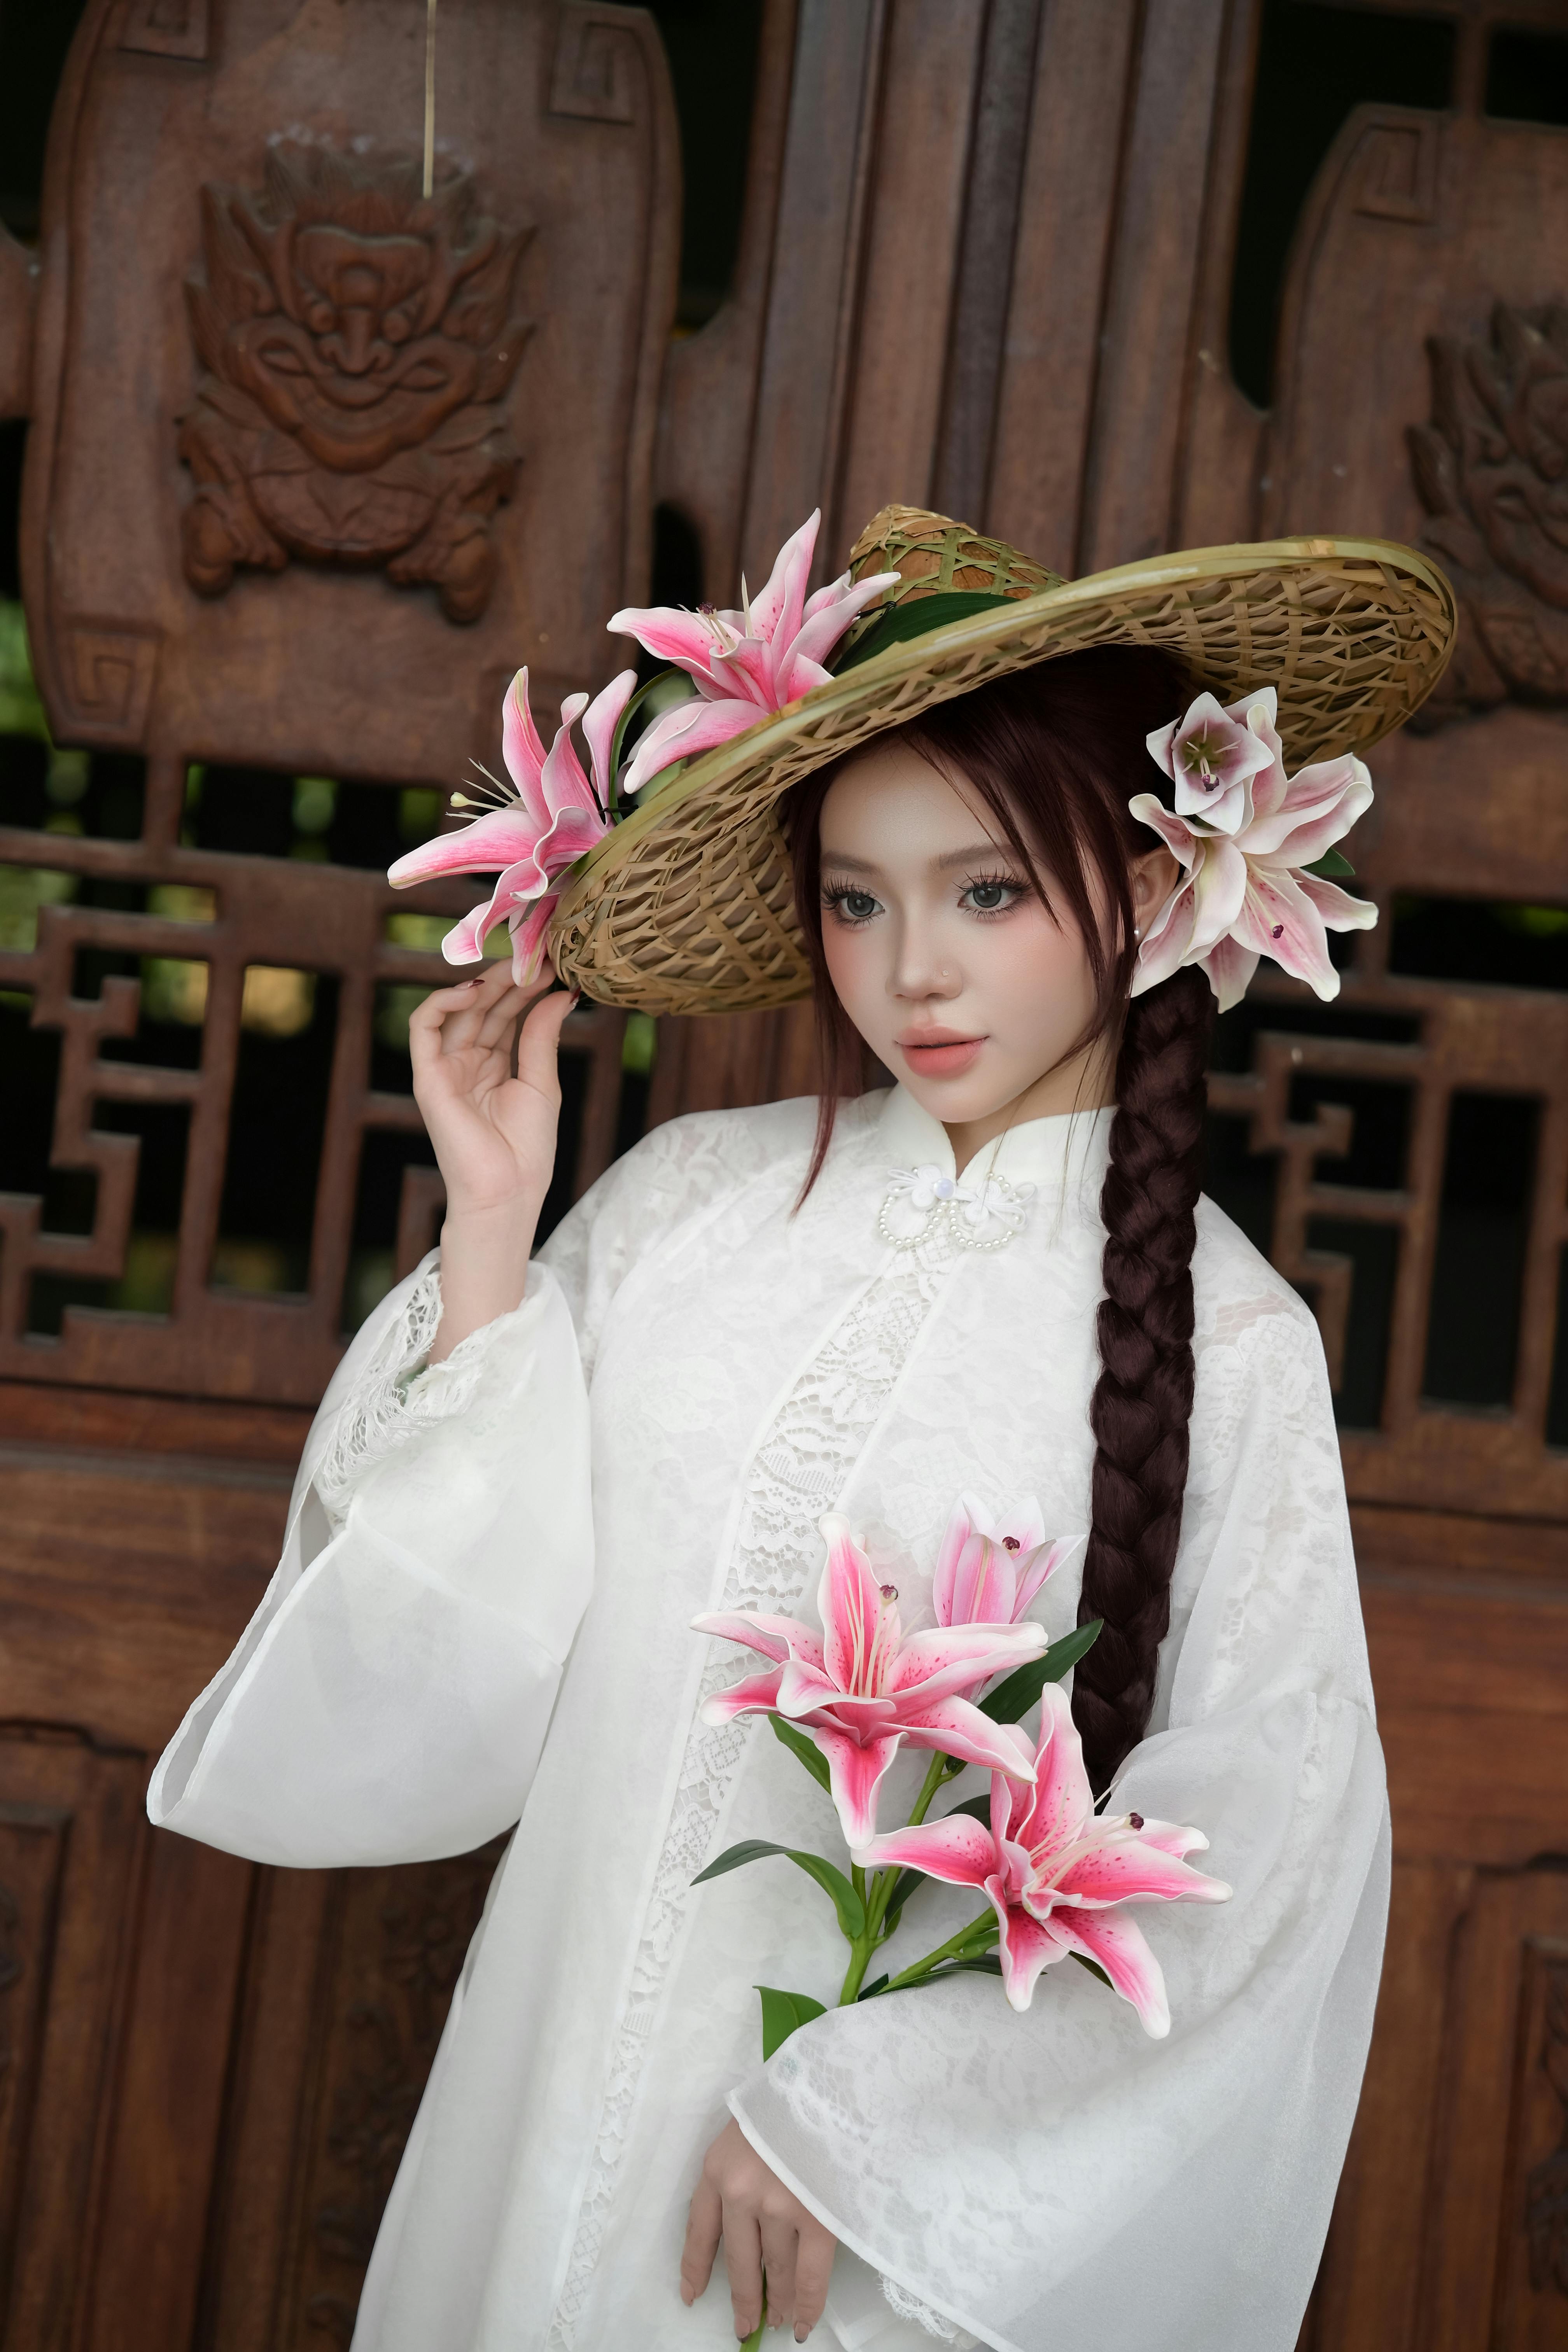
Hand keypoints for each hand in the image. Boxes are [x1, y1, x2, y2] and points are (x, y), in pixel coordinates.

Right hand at [408, 959, 571, 1221]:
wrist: (507, 1191)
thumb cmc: (527, 1149)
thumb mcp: (542, 1083)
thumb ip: (542, 1036)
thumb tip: (561, 993)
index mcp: (495, 1065)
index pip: (506, 1013)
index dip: (526, 988)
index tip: (553, 964)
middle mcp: (467, 1062)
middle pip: (485, 1007)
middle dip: (509, 979)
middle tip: (538, 955)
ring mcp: (445, 1069)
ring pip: (458, 1011)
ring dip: (484, 984)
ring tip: (516, 968)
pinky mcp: (427, 1078)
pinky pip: (424, 1028)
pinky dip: (442, 1003)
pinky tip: (472, 989)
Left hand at [681, 2119, 835, 2340]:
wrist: (829, 2082)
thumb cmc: (788, 2100)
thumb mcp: (746, 2127)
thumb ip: (739, 2170)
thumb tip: (746, 2223)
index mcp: (718, 2168)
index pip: (700, 2230)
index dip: (696, 2267)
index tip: (692, 2295)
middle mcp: (741, 2194)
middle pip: (740, 2261)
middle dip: (744, 2298)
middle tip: (744, 2325)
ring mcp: (778, 2208)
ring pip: (776, 2270)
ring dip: (778, 2301)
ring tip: (780, 2321)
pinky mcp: (817, 2217)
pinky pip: (810, 2275)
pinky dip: (808, 2305)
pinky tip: (802, 2323)